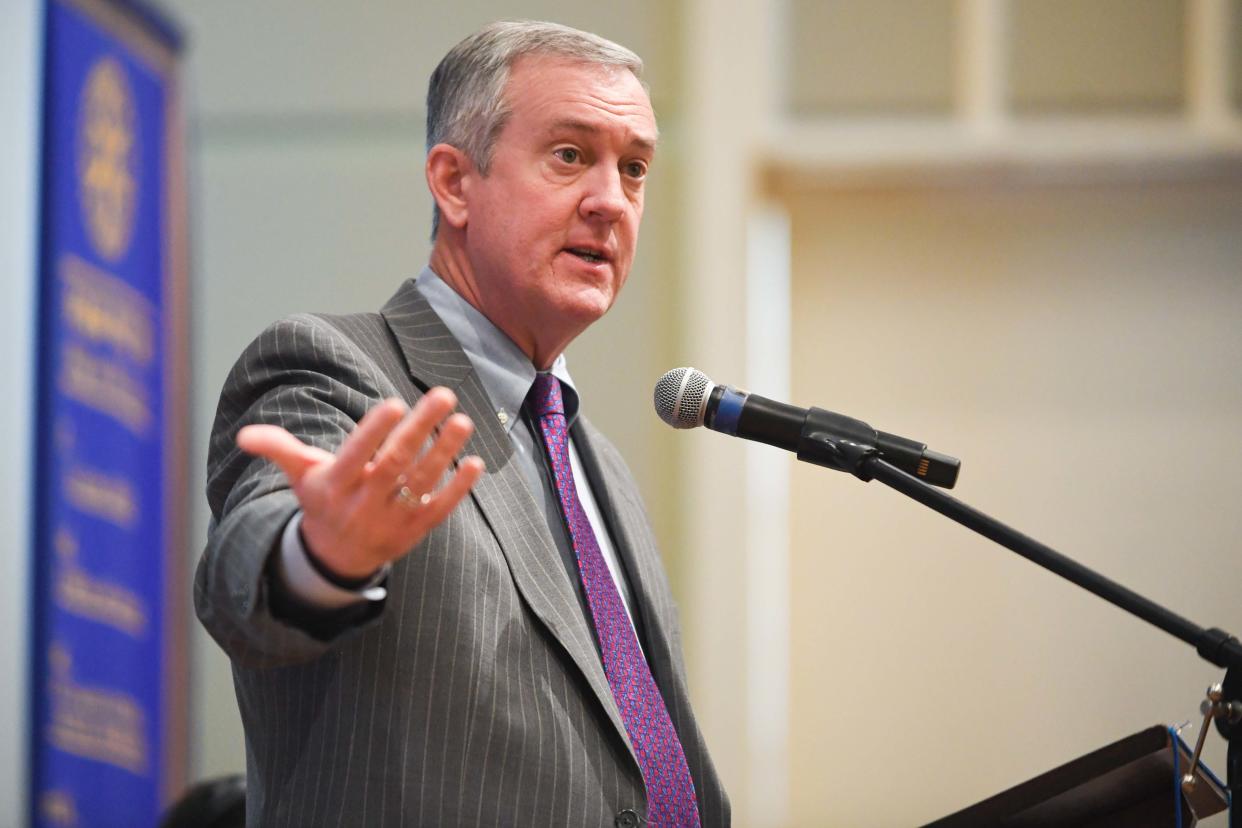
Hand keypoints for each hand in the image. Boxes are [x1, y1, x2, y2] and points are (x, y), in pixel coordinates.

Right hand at [236, 387, 485, 578]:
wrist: (336, 559)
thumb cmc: (322, 502)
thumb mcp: (299, 476)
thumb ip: (278, 448)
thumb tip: (245, 436)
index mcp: (334, 486)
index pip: (355, 456)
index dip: (374, 431)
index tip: (395, 402)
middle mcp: (363, 504)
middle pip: (395, 464)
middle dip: (419, 429)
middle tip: (443, 394)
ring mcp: (391, 519)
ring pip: (421, 484)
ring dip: (444, 452)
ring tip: (463, 420)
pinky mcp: (415, 530)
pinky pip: (440, 509)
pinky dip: (458, 488)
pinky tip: (475, 462)